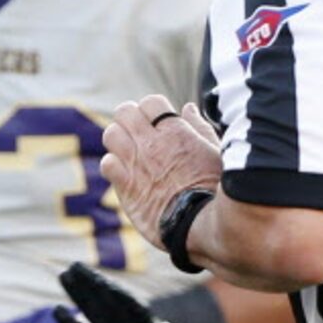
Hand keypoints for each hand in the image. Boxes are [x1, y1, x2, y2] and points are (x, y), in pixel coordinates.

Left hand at [99, 95, 221, 250]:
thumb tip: (188, 108)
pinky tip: (124, 173)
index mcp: (175, 131)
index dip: (150, 109)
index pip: (150, 102)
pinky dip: (112, 165)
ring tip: (128, 151)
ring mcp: (135, 164)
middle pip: (124, 112)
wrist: (199, 221)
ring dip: (117, 139)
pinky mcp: (125, 186)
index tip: (156, 122)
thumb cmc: (214, 187)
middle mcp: (151, 143)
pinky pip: (106, 163)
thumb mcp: (215, 150)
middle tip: (137, 133)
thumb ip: (198, 128)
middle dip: (129, 119)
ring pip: (111, 134)